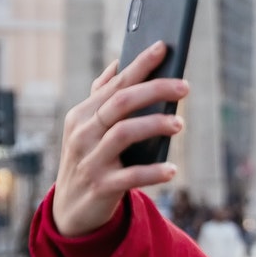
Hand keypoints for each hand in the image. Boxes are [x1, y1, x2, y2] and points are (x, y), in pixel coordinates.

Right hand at [51, 44, 186, 236]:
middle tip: (184, 86)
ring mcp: (91, 160)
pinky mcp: (102, 187)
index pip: (115, 84)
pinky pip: (131, 176)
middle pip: (120, 103)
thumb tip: (118, 64)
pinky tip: (172, 169)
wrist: (70, 210)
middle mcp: (83, 133)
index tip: (163, 47)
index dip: (140, 65)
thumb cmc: (87, 159)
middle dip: (154, 90)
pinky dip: (154, 171)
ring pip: (124, 134)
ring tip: (179, 123)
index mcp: (83, 114)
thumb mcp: (87, 128)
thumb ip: (101, 97)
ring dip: (155, 125)